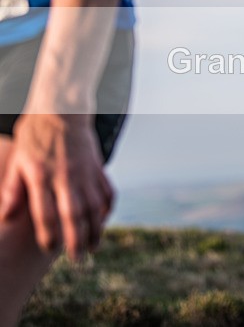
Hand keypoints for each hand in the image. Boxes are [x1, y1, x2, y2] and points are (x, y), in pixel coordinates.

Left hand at [0, 114, 113, 260]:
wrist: (63, 109)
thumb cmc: (34, 134)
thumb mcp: (17, 159)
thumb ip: (13, 190)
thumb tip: (7, 218)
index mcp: (42, 176)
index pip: (46, 213)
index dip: (48, 234)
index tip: (49, 249)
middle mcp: (66, 177)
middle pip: (74, 214)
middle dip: (76, 239)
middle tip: (78, 258)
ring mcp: (85, 172)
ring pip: (95, 206)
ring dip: (96, 228)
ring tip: (94, 246)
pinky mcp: (98, 167)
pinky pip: (107, 190)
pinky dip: (108, 207)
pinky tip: (104, 219)